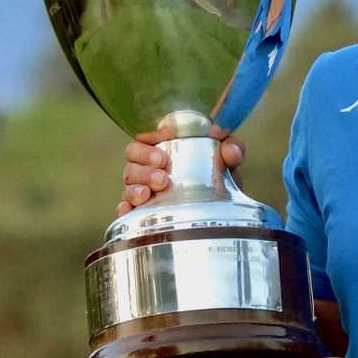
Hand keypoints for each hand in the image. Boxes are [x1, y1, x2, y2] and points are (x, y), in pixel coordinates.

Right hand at [118, 126, 245, 214]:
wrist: (226, 212)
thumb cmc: (219, 178)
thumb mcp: (228, 163)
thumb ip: (233, 150)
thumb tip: (231, 150)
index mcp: (162, 152)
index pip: (142, 143)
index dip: (145, 147)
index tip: (162, 156)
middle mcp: (148, 171)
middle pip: (131, 164)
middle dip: (142, 169)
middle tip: (162, 178)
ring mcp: (144, 193)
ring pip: (129, 186)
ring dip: (135, 189)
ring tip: (148, 195)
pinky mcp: (143, 214)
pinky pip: (126, 210)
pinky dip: (124, 209)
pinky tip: (129, 211)